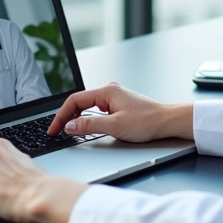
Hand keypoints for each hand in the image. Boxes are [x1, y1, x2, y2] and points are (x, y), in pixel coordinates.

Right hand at [47, 82, 193, 142]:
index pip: (74, 101)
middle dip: (66, 117)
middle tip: (58, 131)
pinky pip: (97, 110)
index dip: (61, 116)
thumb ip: (89, 126)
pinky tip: (87, 126)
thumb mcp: (114, 126)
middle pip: (79, 102)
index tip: (54, 129)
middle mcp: (110, 91)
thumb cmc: (147, 121)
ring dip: (77, 117)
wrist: (168, 122)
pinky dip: (88, 118)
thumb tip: (70, 126)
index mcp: (106, 92)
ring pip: (88, 106)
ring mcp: (115, 98)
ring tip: (69, 130)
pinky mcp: (120, 105)